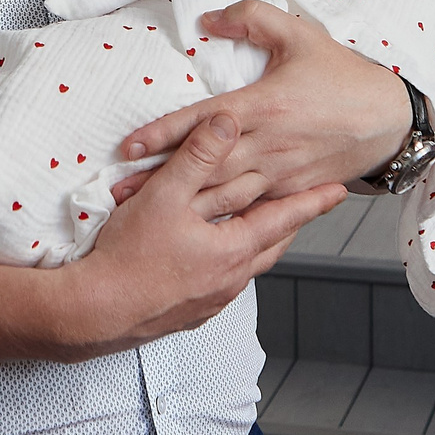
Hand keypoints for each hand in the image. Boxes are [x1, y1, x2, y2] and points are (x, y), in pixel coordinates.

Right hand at [53, 112, 343, 359]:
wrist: (95, 313)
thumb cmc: (129, 255)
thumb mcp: (163, 195)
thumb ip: (198, 155)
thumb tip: (228, 121)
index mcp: (234, 249)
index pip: (285, 218)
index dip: (313, 201)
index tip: (338, 192)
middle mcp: (231, 279)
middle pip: (274, 245)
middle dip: (291, 223)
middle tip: (306, 206)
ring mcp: (212, 300)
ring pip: (249, 266)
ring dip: (261, 243)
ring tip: (265, 227)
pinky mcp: (190, 312)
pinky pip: (223, 282)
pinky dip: (231, 262)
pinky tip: (218, 257)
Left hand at [115, 0, 411, 199]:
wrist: (390, 118)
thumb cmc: (344, 75)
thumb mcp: (299, 34)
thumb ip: (252, 19)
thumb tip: (210, 19)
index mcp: (265, 104)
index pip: (203, 122)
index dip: (164, 134)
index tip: (129, 147)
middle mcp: (269, 144)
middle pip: (204, 167)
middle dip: (159, 182)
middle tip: (118, 193)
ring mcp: (281, 172)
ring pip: (223, 195)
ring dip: (182, 206)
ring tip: (144, 215)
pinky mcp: (292, 190)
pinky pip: (252, 209)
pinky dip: (222, 221)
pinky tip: (195, 231)